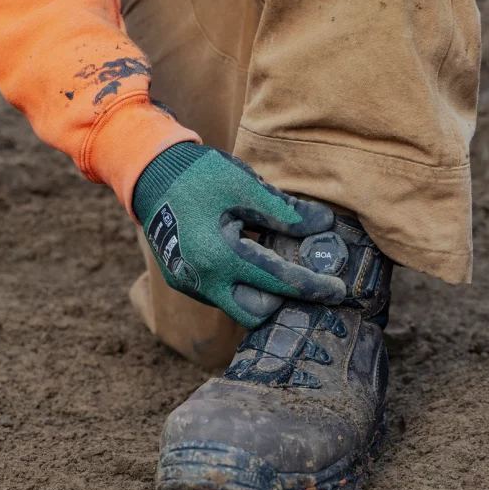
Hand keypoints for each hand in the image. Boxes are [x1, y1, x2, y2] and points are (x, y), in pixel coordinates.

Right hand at [132, 143, 344, 326]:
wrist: (150, 175)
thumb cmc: (200, 176)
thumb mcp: (246, 187)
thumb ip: (286, 212)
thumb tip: (325, 225)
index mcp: (220, 256)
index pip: (279, 282)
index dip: (313, 287)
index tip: (338, 291)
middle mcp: (202, 280)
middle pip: (256, 314)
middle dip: (281, 302)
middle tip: (302, 281)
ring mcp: (189, 284)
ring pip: (236, 305)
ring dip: (260, 293)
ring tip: (274, 262)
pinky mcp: (183, 281)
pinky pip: (219, 294)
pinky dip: (239, 283)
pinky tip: (248, 256)